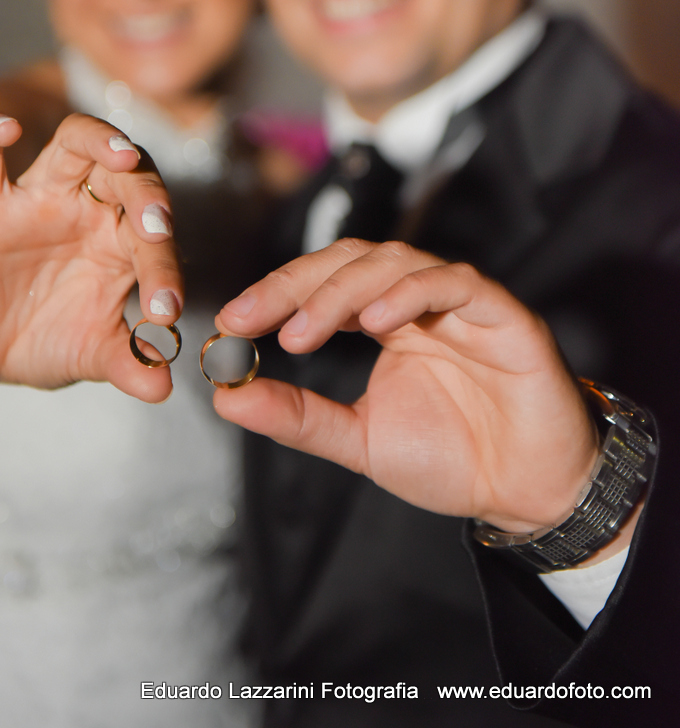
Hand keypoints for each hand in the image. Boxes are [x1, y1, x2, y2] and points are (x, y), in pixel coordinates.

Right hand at [0, 112, 183, 402]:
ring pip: (74, 143)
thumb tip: (163, 385)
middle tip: (156, 230)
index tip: (166, 312)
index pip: (154, 236)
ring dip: (100, 142)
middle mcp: (88, 207)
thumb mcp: (93, 354)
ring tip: (121, 154)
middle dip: (148, 199)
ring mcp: (37, 198)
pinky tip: (5, 127)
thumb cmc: (51, 339)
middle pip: (128, 177)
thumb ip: (129, 362)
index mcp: (122, 239)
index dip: (164, 269)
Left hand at [213, 239, 599, 533]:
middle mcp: (419, 301)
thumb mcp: (359, 440)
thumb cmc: (454, 459)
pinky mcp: (503, 313)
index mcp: (387, 320)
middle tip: (250, 318)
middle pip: (350, 260)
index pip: (323, 282)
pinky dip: (409, 293)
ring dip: (340, 290)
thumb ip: (298, 416)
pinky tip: (373, 321)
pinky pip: (454, 282)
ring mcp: (461, 301)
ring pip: (395, 261)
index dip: (276, 293)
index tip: (230, 322)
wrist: (527, 493)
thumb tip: (227, 395)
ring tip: (301, 331)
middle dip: (295, 283)